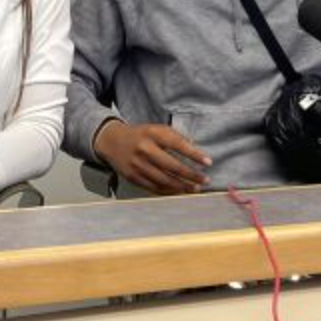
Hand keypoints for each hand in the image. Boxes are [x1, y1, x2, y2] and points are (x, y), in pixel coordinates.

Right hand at [94, 121, 211, 195]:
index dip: (194, 154)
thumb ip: (175, 137)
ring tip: (195, 189)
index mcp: (152, 133)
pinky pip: (153, 187)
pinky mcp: (132, 177)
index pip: (177, 144)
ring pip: (163, 179)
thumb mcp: (156, 129)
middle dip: (191, 175)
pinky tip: (179, 191)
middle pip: (171, 165)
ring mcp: (137, 165)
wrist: (111, 141)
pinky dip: (168, 191)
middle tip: (205, 180)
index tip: (208, 162)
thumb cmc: (140, 135)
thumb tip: (195, 148)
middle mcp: (144, 149)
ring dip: (182, 186)